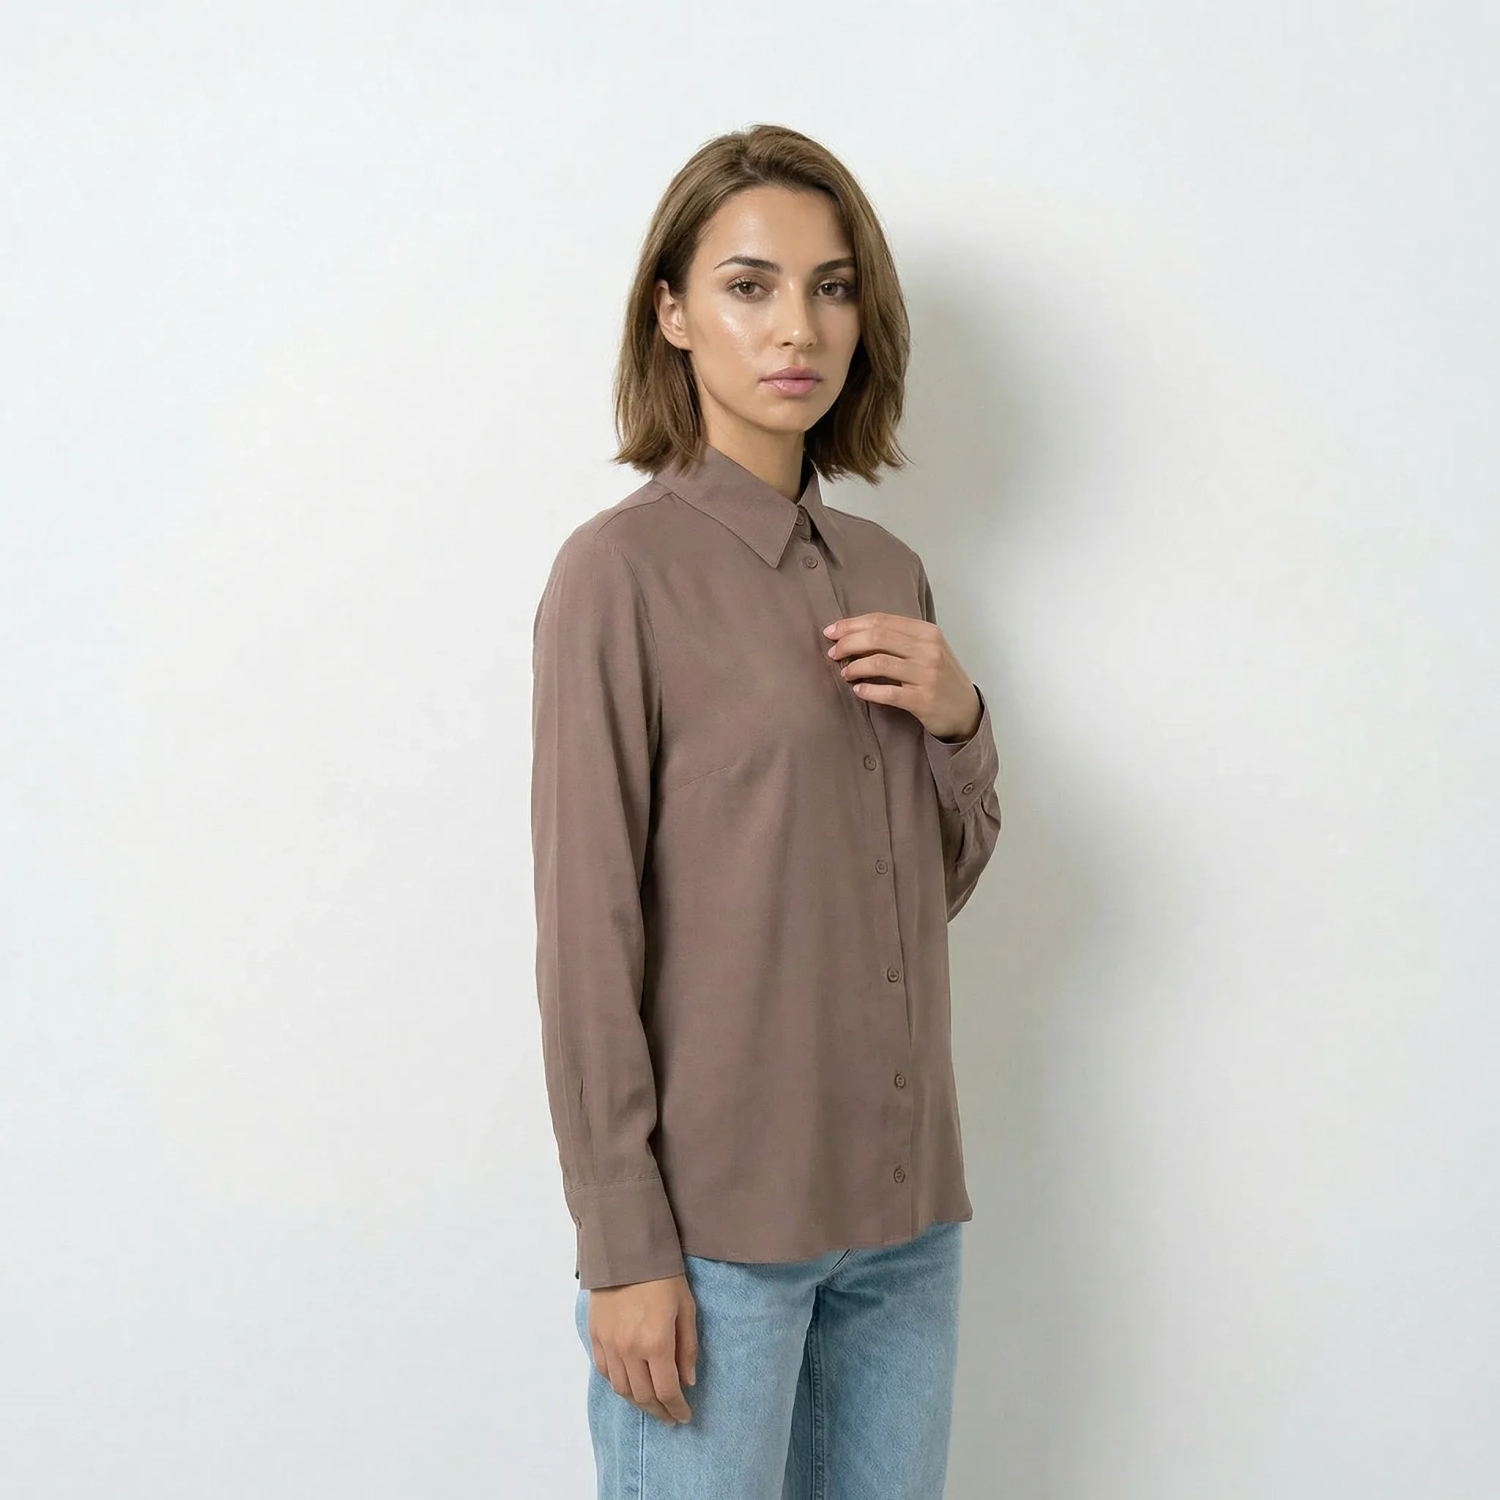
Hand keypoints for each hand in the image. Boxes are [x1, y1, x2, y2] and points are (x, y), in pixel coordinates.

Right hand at [586, 1273, 697, 1425]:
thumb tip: (688, 1382)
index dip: (677, 1409)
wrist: (626, 1250)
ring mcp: (609, 1344)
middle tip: (670, 1417)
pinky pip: (605, 1372)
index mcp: (656, 1342)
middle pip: (643, 1396)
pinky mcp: (595, 1336)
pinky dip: (618, 1385)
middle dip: (659, 1411)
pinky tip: (629, 1385)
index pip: (667, 1390)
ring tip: (651, 1405)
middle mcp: (630, 1349)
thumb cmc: (664, 1276)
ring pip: (622, 1389)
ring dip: (638, 1403)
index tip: (684, 1416)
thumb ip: (688, 1348)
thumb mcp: (686, 1308)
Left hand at [824, 613, 980, 741]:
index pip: (882, 620)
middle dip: (848, 643)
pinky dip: (868, 690)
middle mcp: (929, 650)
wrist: (965, 710)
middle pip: (877, 637)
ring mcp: (928, 674)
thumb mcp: (926, 650)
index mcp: (927, 632)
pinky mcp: (924, 699)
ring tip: (845, 673)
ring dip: (854, 667)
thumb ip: (898, 639)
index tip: (831, 632)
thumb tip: (853, 634)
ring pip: (879, 662)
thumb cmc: (939, 678)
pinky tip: (858, 690)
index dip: (851, 625)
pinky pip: (888, 692)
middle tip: (833, 653)